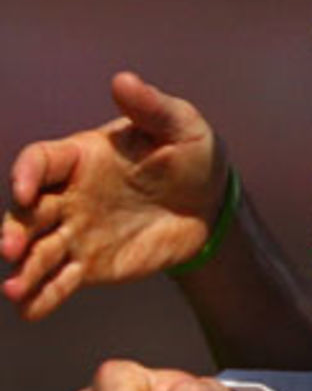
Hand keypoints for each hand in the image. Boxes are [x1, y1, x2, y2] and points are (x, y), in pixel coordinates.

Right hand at [3, 71, 224, 319]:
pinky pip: (61, 280)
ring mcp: (76, 231)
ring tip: (14, 291)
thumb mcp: (182, 126)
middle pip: (28, 212)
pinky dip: (44, 296)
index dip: (26, 174)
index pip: (41, 161)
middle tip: (10, 250)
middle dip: (14, 230)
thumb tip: (122, 79)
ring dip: (22, 270)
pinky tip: (31, 310)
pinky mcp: (90, 264)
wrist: (212, 206)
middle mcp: (68, 194)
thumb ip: (152, 108)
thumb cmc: (193, 156)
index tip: (24, 191)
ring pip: (38, 250)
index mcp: (81, 156)